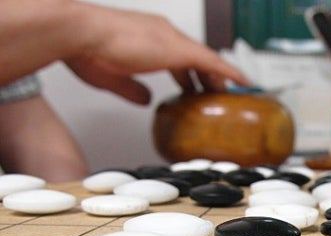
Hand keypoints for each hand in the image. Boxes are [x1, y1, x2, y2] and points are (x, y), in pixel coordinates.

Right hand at [64, 3, 247, 104]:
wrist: (80, 33)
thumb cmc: (86, 50)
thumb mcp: (113, 77)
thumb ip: (132, 89)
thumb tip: (146, 100)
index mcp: (147, 36)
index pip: (176, 53)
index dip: (188, 70)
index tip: (193, 82)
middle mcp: (163, 32)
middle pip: (194, 55)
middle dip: (205, 74)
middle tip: (214, 91)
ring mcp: (171, 39)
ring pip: (206, 58)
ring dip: (217, 75)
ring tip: (227, 91)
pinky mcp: (177, 49)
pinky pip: (212, 62)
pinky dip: (228, 72)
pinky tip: (242, 82)